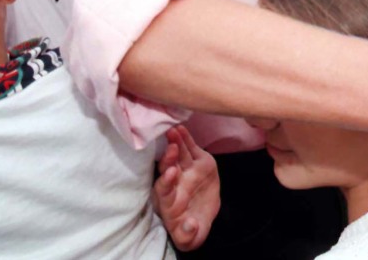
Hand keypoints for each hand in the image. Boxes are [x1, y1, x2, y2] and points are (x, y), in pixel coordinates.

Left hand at [152, 125, 219, 250]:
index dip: (166, 181)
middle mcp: (176, 183)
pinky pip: (191, 148)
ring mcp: (187, 171)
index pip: (164, 190)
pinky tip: (182, 128)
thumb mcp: (191, 238)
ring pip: (179, 155)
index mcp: (171, 202)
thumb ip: (188, 235)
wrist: (203, 217)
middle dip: (169, 158)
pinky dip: (186, 138)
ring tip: (174, 131)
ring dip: (175, 143)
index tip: (171, 173)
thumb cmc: (192, 229)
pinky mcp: (199, 162)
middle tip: (172, 148)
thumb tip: (189, 225)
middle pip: (168, 168)